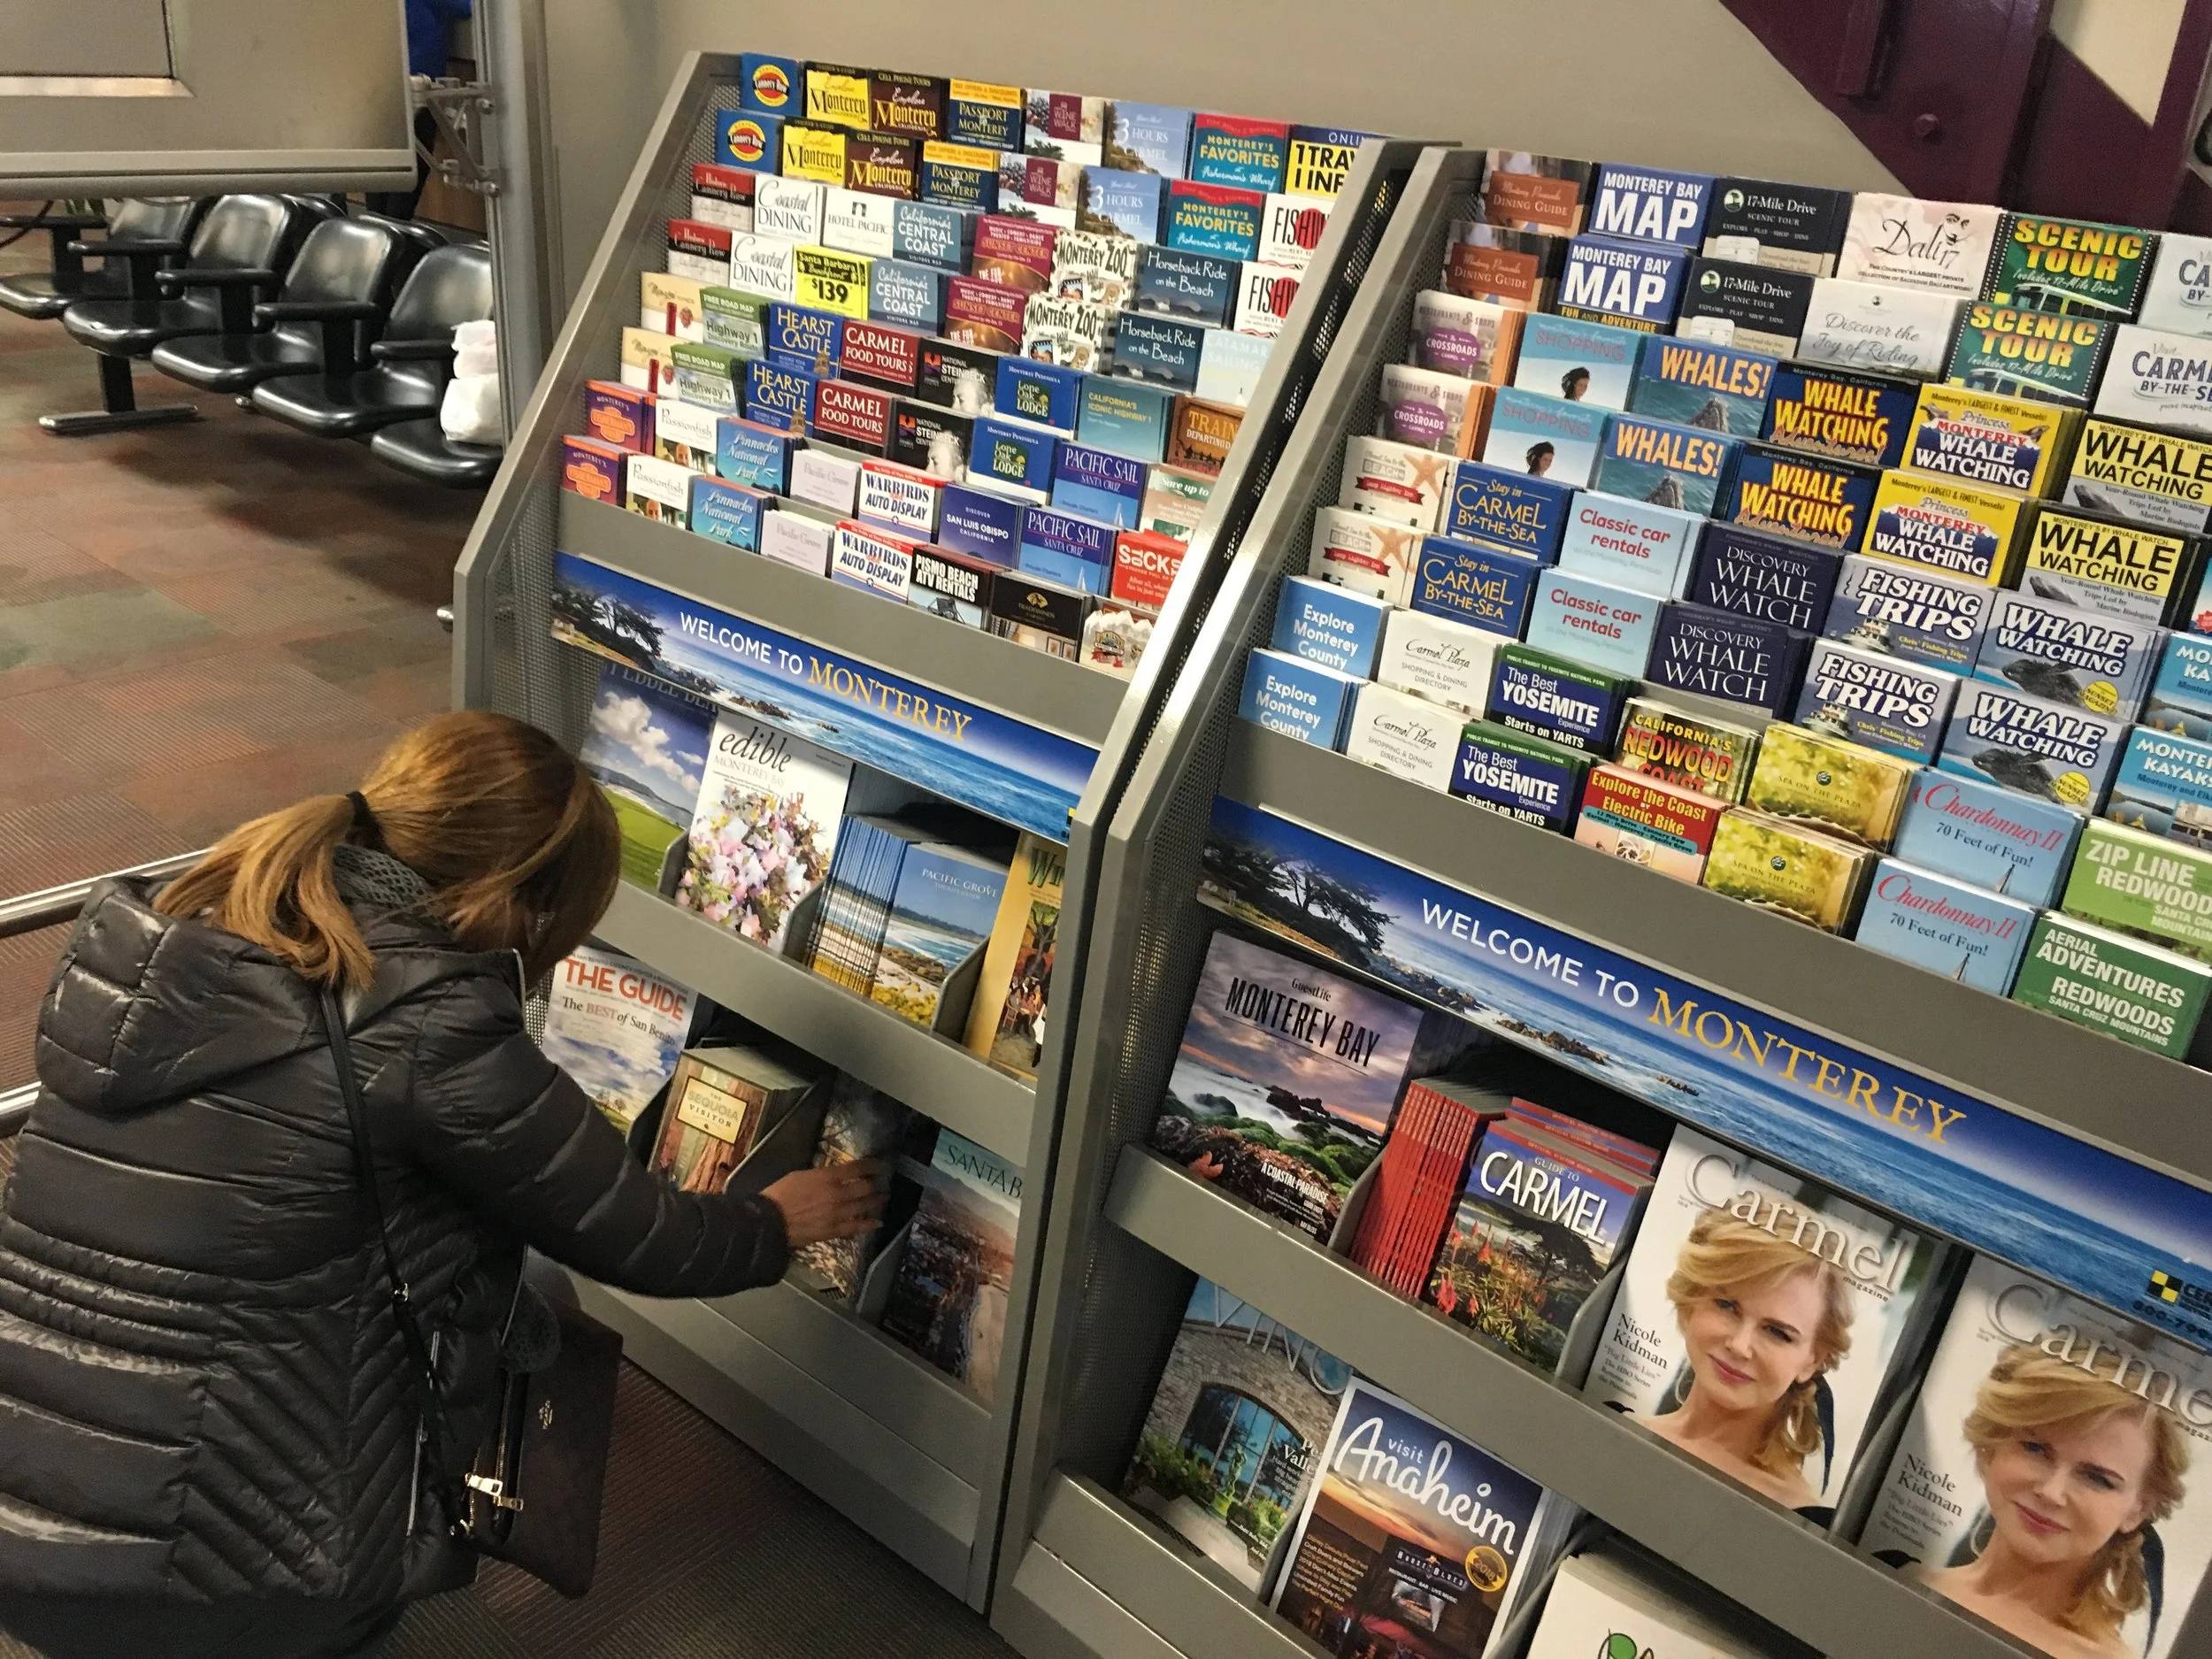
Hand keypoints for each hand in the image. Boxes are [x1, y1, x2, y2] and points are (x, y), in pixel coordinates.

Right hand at [761, 1160, 885, 1245]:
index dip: (871, 1165)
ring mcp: (837, 1213)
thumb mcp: (799, 1175)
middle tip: (882, 1182)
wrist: (770, 1222)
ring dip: (876, 1201)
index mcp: (827, 1177)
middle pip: (864, 1187)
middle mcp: (837, 1194)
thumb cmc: (780, 1194)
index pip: (856, 1168)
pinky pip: (855, 1227)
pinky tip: (878, 1223)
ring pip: (863, 1206)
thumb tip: (831, 1175)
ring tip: (884, 1197)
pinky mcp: (833, 1230)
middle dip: (875, 1184)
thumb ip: (819, 1175)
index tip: (880, 1164)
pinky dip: (868, 1225)